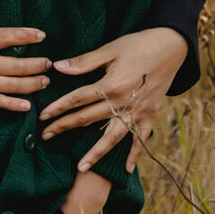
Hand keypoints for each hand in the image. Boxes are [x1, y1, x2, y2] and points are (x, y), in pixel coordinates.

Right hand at [0, 3, 50, 110]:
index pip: (7, 37)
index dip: (27, 35)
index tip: (41, 35)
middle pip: (17, 65)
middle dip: (37, 65)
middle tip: (49, 63)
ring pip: (12, 85)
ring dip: (32, 84)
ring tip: (45, 81)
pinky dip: (14, 105)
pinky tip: (27, 105)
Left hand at [39, 26, 188, 171]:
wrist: (172, 47)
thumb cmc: (139, 44)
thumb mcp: (110, 49)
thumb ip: (84, 62)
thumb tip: (58, 67)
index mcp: (111, 85)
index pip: (77, 99)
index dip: (58, 107)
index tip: (42, 116)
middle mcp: (123, 102)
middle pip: (88, 119)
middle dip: (64, 127)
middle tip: (46, 136)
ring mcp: (137, 111)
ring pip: (112, 137)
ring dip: (96, 153)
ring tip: (81, 168)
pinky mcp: (150, 114)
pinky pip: (141, 138)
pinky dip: (135, 154)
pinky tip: (126, 169)